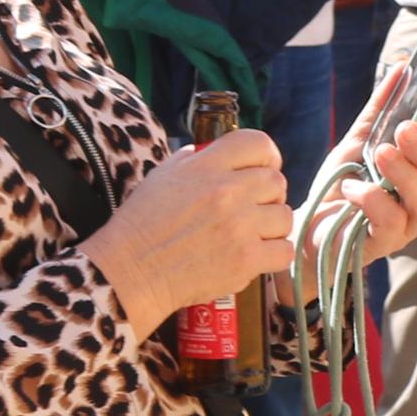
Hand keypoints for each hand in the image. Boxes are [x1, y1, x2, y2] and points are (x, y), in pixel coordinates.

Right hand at [89, 126, 292, 329]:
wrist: (132, 272)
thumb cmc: (141, 225)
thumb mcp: (163, 175)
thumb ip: (195, 159)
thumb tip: (220, 154)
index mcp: (206, 166)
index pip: (258, 143)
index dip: (267, 155)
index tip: (263, 168)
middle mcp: (227, 191)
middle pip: (276, 181)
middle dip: (268, 194)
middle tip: (252, 208)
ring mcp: (239, 226)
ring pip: (284, 216)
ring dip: (272, 226)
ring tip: (252, 235)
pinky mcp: (245, 260)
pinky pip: (284, 250)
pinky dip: (273, 255)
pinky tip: (256, 256)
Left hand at [324, 61, 416, 261]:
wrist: (308, 224)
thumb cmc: (342, 183)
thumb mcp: (359, 140)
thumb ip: (381, 109)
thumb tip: (402, 67)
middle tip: (404, 129)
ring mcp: (407, 228)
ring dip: (406, 175)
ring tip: (381, 153)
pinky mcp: (383, 245)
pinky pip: (391, 223)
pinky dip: (373, 200)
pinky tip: (351, 186)